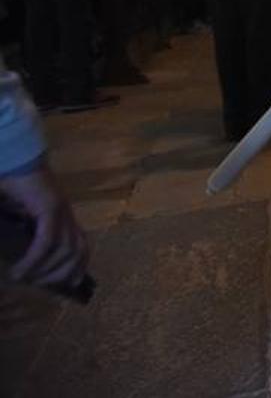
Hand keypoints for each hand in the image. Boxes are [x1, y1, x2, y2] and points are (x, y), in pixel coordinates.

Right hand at [1, 163, 88, 287]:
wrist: (14, 160)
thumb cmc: (13, 187)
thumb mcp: (21, 217)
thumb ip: (28, 235)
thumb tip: (25, 258)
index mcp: (64, 217)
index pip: (82, 246)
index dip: (78, 268)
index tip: (66, 286)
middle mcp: (67, 215)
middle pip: (79, 252)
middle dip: (62, 275)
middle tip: (38, 285)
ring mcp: (60, 210)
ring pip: (65, 251)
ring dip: (46, 271)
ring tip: (24, 279)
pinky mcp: (49, 207)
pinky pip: (47, 241)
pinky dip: (35, 260)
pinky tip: (20, 271)